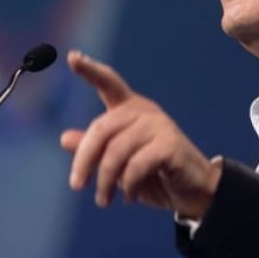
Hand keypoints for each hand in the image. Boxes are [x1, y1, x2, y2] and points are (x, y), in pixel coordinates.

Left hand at [61, 50, 220, 217]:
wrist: (194, 192)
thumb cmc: (154, 175)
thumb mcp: (118, 165)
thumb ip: (94, 150)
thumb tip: (64, 138)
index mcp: (129, 109)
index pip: (108, 83)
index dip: (90, 70)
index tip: (72, 57)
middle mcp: (144, 111)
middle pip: (101, 129)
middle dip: (84, 160)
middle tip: (76, 186)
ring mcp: (159, 125)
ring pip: (116, 151)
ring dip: (106, 181)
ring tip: (103, 201)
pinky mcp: (170, 144)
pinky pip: (136, 165)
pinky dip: (129, 186)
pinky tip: (130, 197)